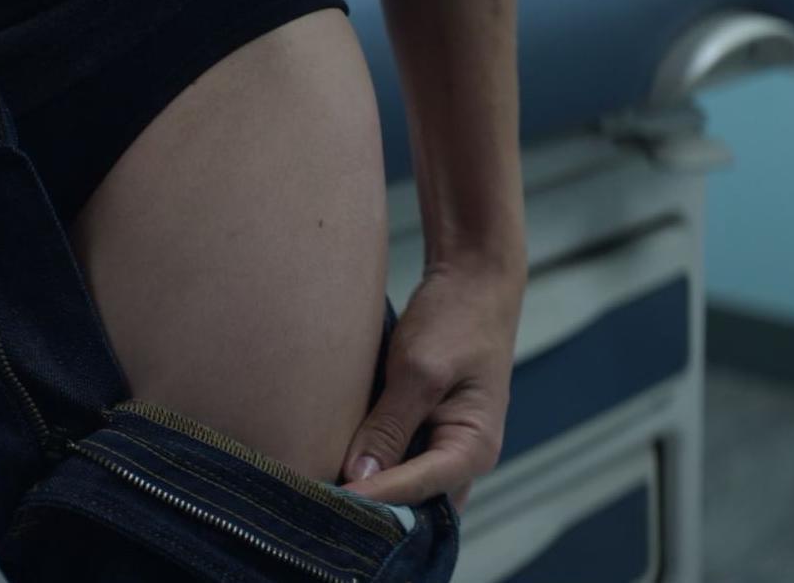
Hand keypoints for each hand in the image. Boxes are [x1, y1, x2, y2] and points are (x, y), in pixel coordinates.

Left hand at [339, 257, 524, 510]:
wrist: (472, 282)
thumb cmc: (454, 320)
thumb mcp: (418, 369)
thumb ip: (390, 426)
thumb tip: (359, 477)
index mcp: (474, 448)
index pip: (418, 490)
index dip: (373, 499)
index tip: (328, 503)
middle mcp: (464, 458)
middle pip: (415, 505)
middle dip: (373, 511)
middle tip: (319, 510)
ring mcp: (445, 446)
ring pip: (405, 491)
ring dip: (369, 493)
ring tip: (321, 497)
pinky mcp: (426, 431)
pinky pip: (399, 464)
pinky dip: (371, 468)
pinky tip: (334, 467)